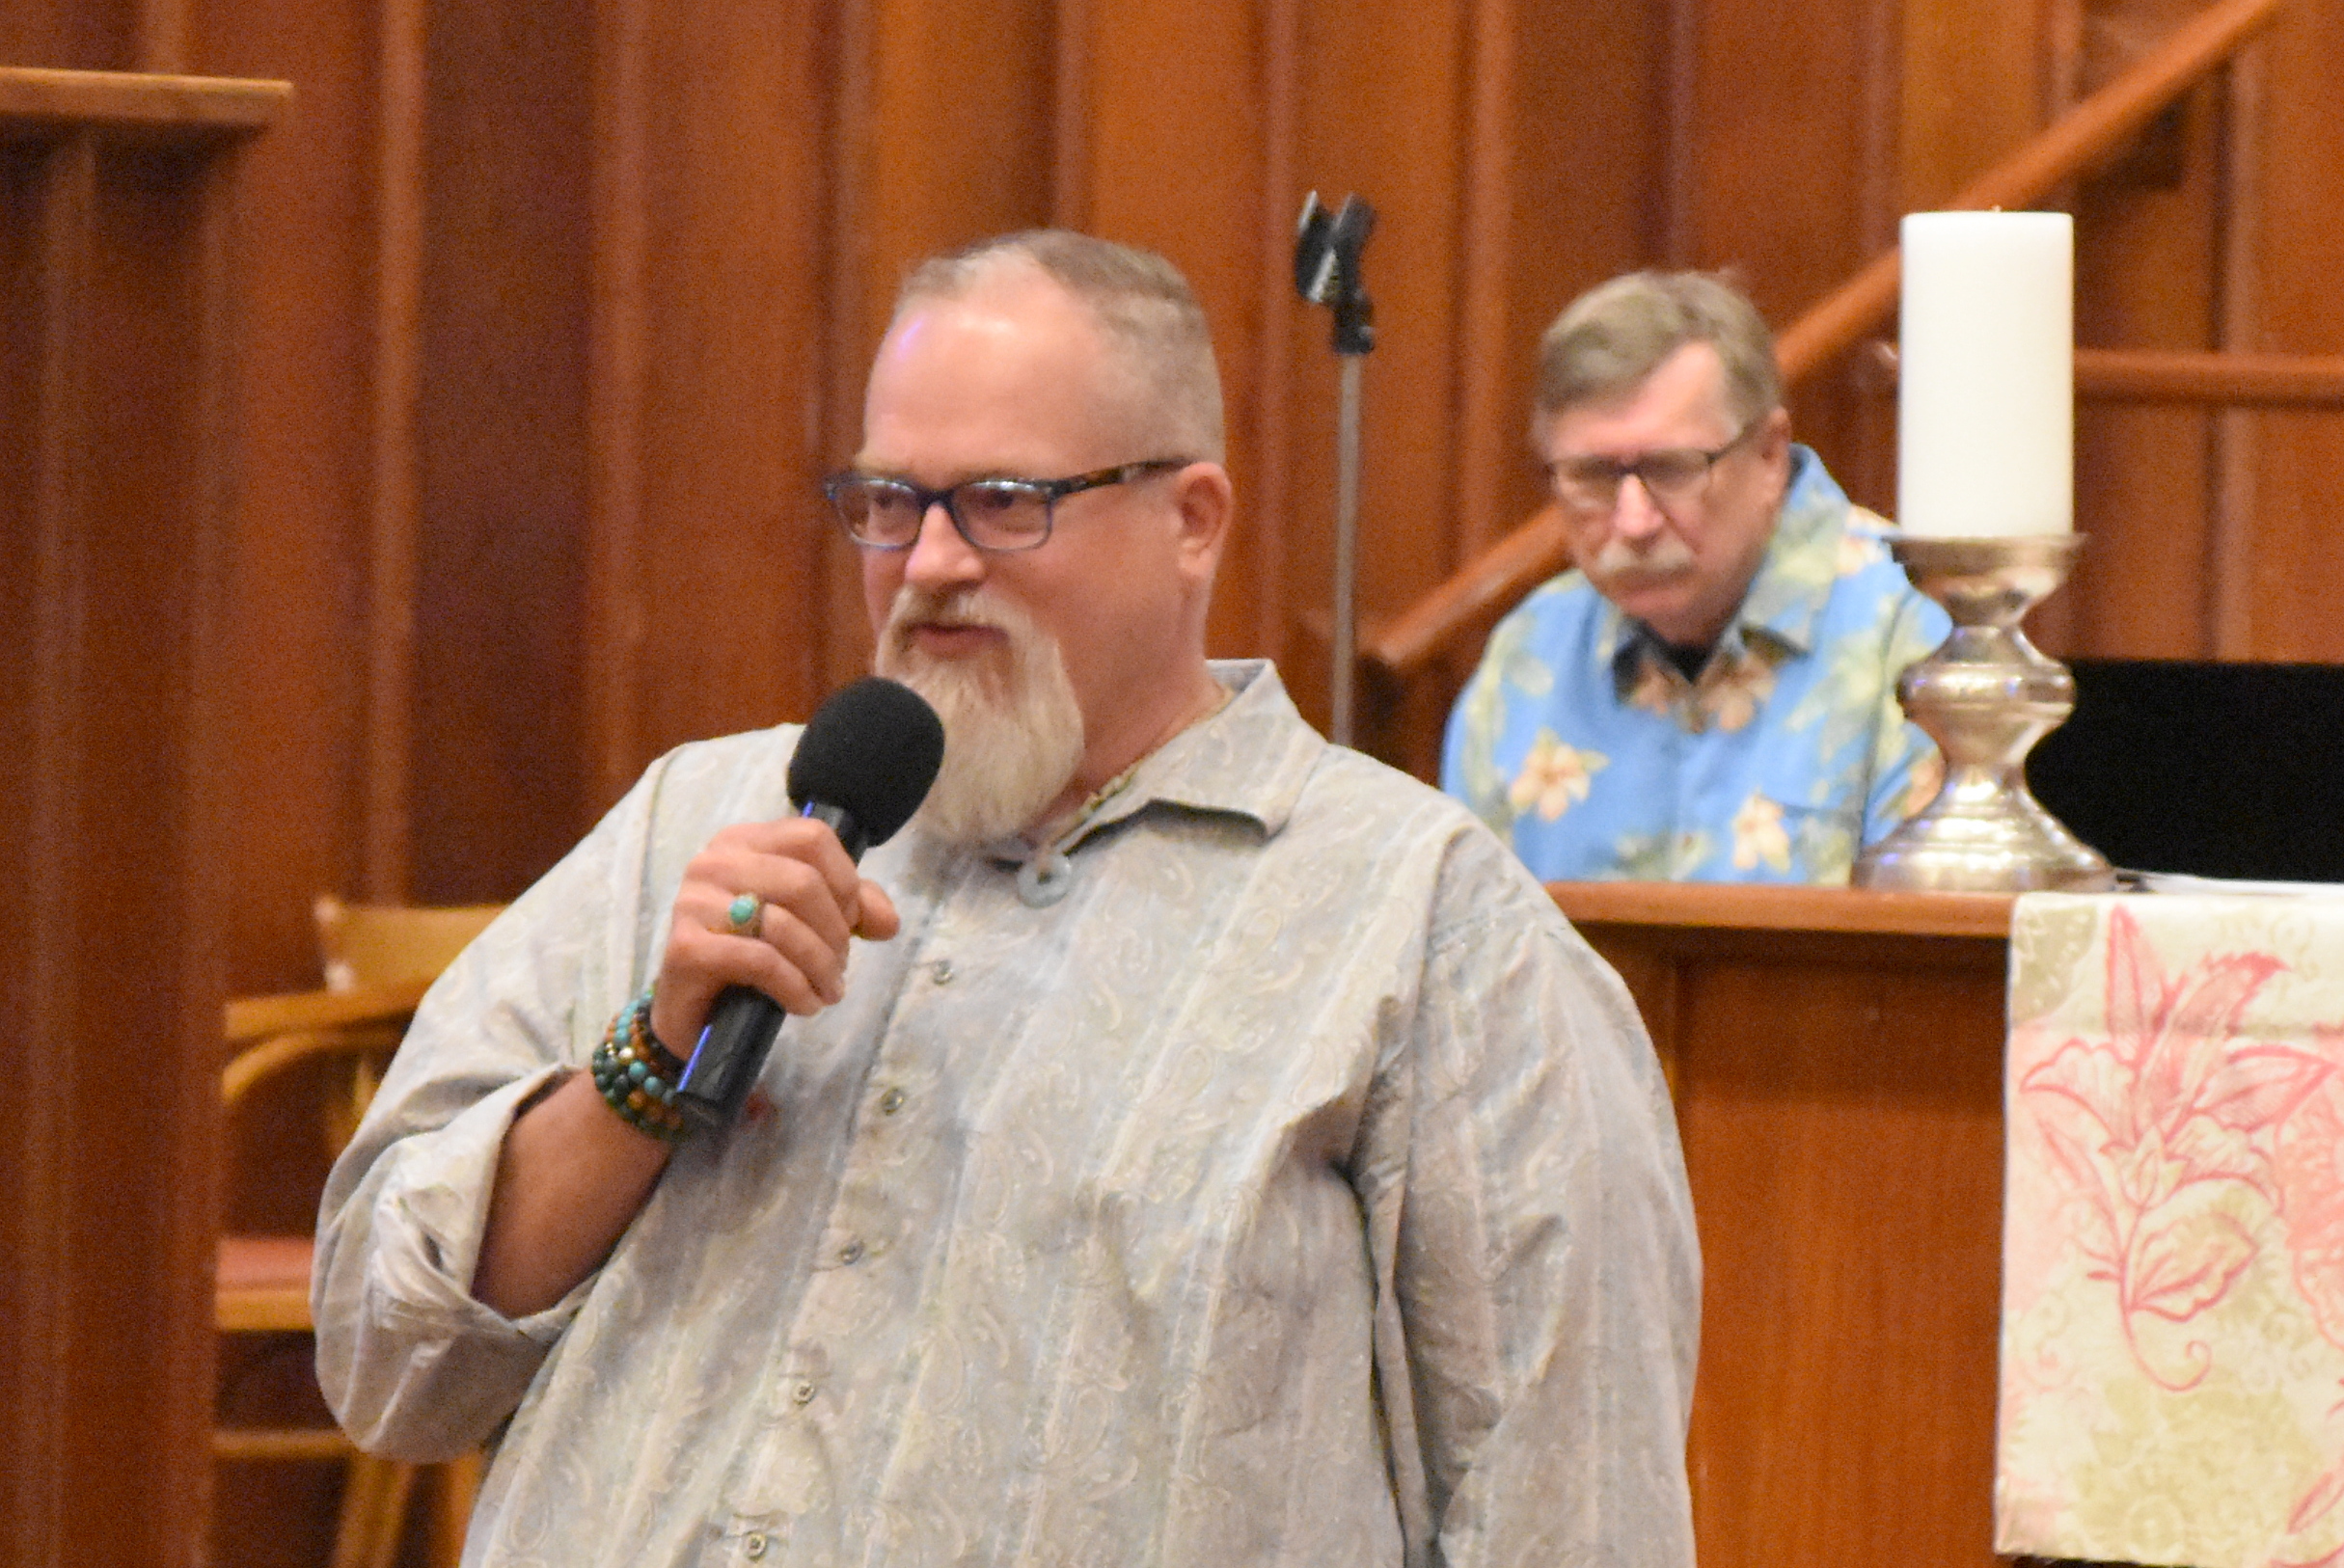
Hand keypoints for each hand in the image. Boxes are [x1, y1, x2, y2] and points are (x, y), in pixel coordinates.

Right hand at [649, 819, 900, 1049]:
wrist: (693, 1013)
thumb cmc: (750, 959)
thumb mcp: (807, 924)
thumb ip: (852, 908)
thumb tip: (888, 922)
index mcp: (743, 842)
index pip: (812, 837)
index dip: (846, 882)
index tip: (851, 922)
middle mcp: (714, 862)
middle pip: (804, 881)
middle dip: (836, 932)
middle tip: (839, 966)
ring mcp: (694, 902)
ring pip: (785, 924)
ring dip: (821, 966)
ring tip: (827, 991)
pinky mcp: (686, 948)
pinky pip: (762, 962)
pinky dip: (795, 988)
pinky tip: (804, 1004)